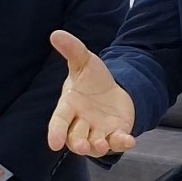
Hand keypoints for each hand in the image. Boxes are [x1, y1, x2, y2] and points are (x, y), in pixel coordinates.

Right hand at [46, 30, 136, 157]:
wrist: (114, 90)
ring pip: (94, 145)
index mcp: (69, 107)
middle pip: (75, 138)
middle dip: (78, 143)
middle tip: (82, 147)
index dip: (55, 133)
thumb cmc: (92, 80)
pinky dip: (121, 143)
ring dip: (97, 146)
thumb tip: (56, 34)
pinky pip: (117, 143)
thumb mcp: (84, 62)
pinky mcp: (115, 135)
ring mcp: (98, 131)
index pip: (59, 122)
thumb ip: (72, 50)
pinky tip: (128, 140)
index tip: (53, 144)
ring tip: (102, 144)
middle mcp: (81, 123)